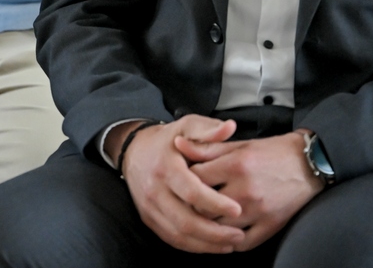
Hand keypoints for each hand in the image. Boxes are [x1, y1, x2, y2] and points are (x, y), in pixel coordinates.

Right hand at [118, 115, 246, 253]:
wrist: (134, 151)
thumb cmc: (168, 140)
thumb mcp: (187, 127)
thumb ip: (209, 129)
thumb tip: (230, 128)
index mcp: (166, 167)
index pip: (191, 191)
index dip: (215, 203)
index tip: (237, 209)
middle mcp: (154, 189)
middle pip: (185, 220)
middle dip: (215, 232)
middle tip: (239, 234)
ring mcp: (149, 206)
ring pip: (178, 234)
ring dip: (207, 244)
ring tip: (231, 243)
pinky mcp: (148, 218)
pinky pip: (171, 238)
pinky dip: (193, 246)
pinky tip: (212, 245)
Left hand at [182, 130, 323, 249]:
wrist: (308, 164)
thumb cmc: (271, 153)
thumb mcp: (237, 144)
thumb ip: (206, 148)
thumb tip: (177, 144)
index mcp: (235, 165)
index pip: (195, 179)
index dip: (185, 181)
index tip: (183, 182)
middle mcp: (246, 189)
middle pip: (204, 207)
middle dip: (192, 206)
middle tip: (188, 203)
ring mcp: (259, 210)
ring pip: (220, 228)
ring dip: (209, 225)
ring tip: (204, 218)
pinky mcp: (272, 225)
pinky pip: (244, 243)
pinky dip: (231, 241)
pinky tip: (225, 233)